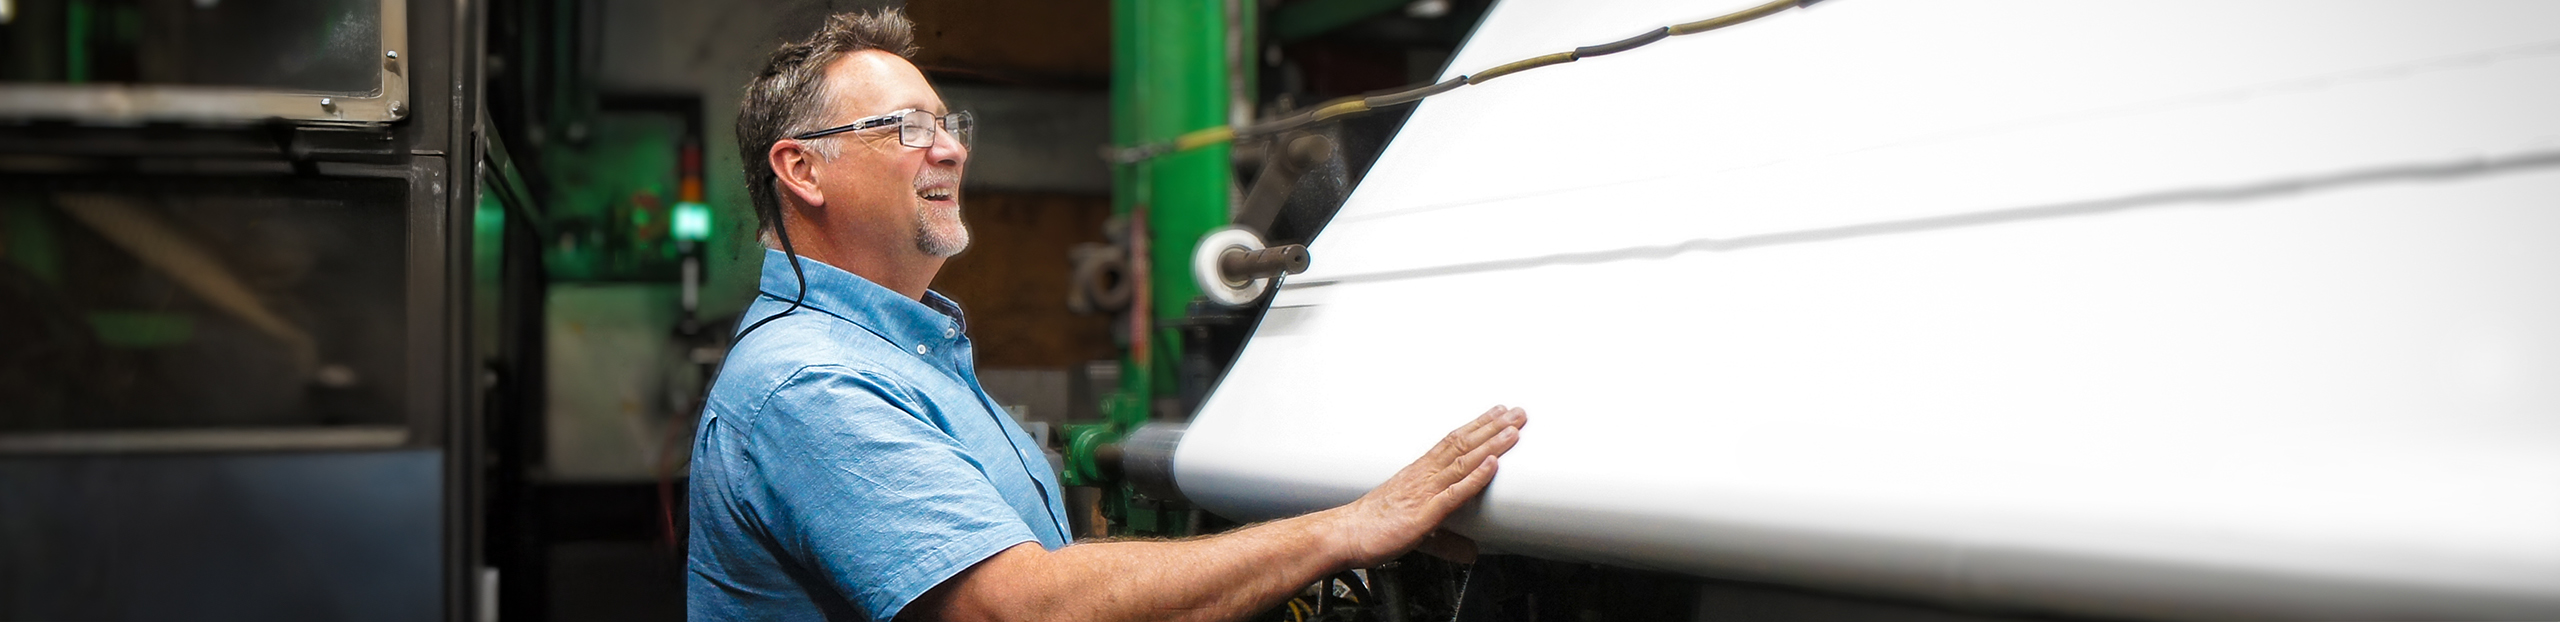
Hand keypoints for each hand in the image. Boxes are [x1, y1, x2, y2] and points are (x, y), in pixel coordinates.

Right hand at [1326, 405, 1527, 568]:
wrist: (1345, 534)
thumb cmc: (1373, 527)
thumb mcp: (1417, 529)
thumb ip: (1448, 540)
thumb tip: (1471, 552)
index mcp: (1419, 473)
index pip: (1453, 442)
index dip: (1478, 426)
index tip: (1498, 413)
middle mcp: (1423, 476)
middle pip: (1463, 444)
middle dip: (1492, 427)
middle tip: (1517, 413)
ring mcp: (1424, 492)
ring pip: (1462, 462)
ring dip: (1490, 445)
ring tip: (1513, 431)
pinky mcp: (1424, 514)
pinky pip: (1454, 493)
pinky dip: (1474, 477)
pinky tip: (1491, 465)